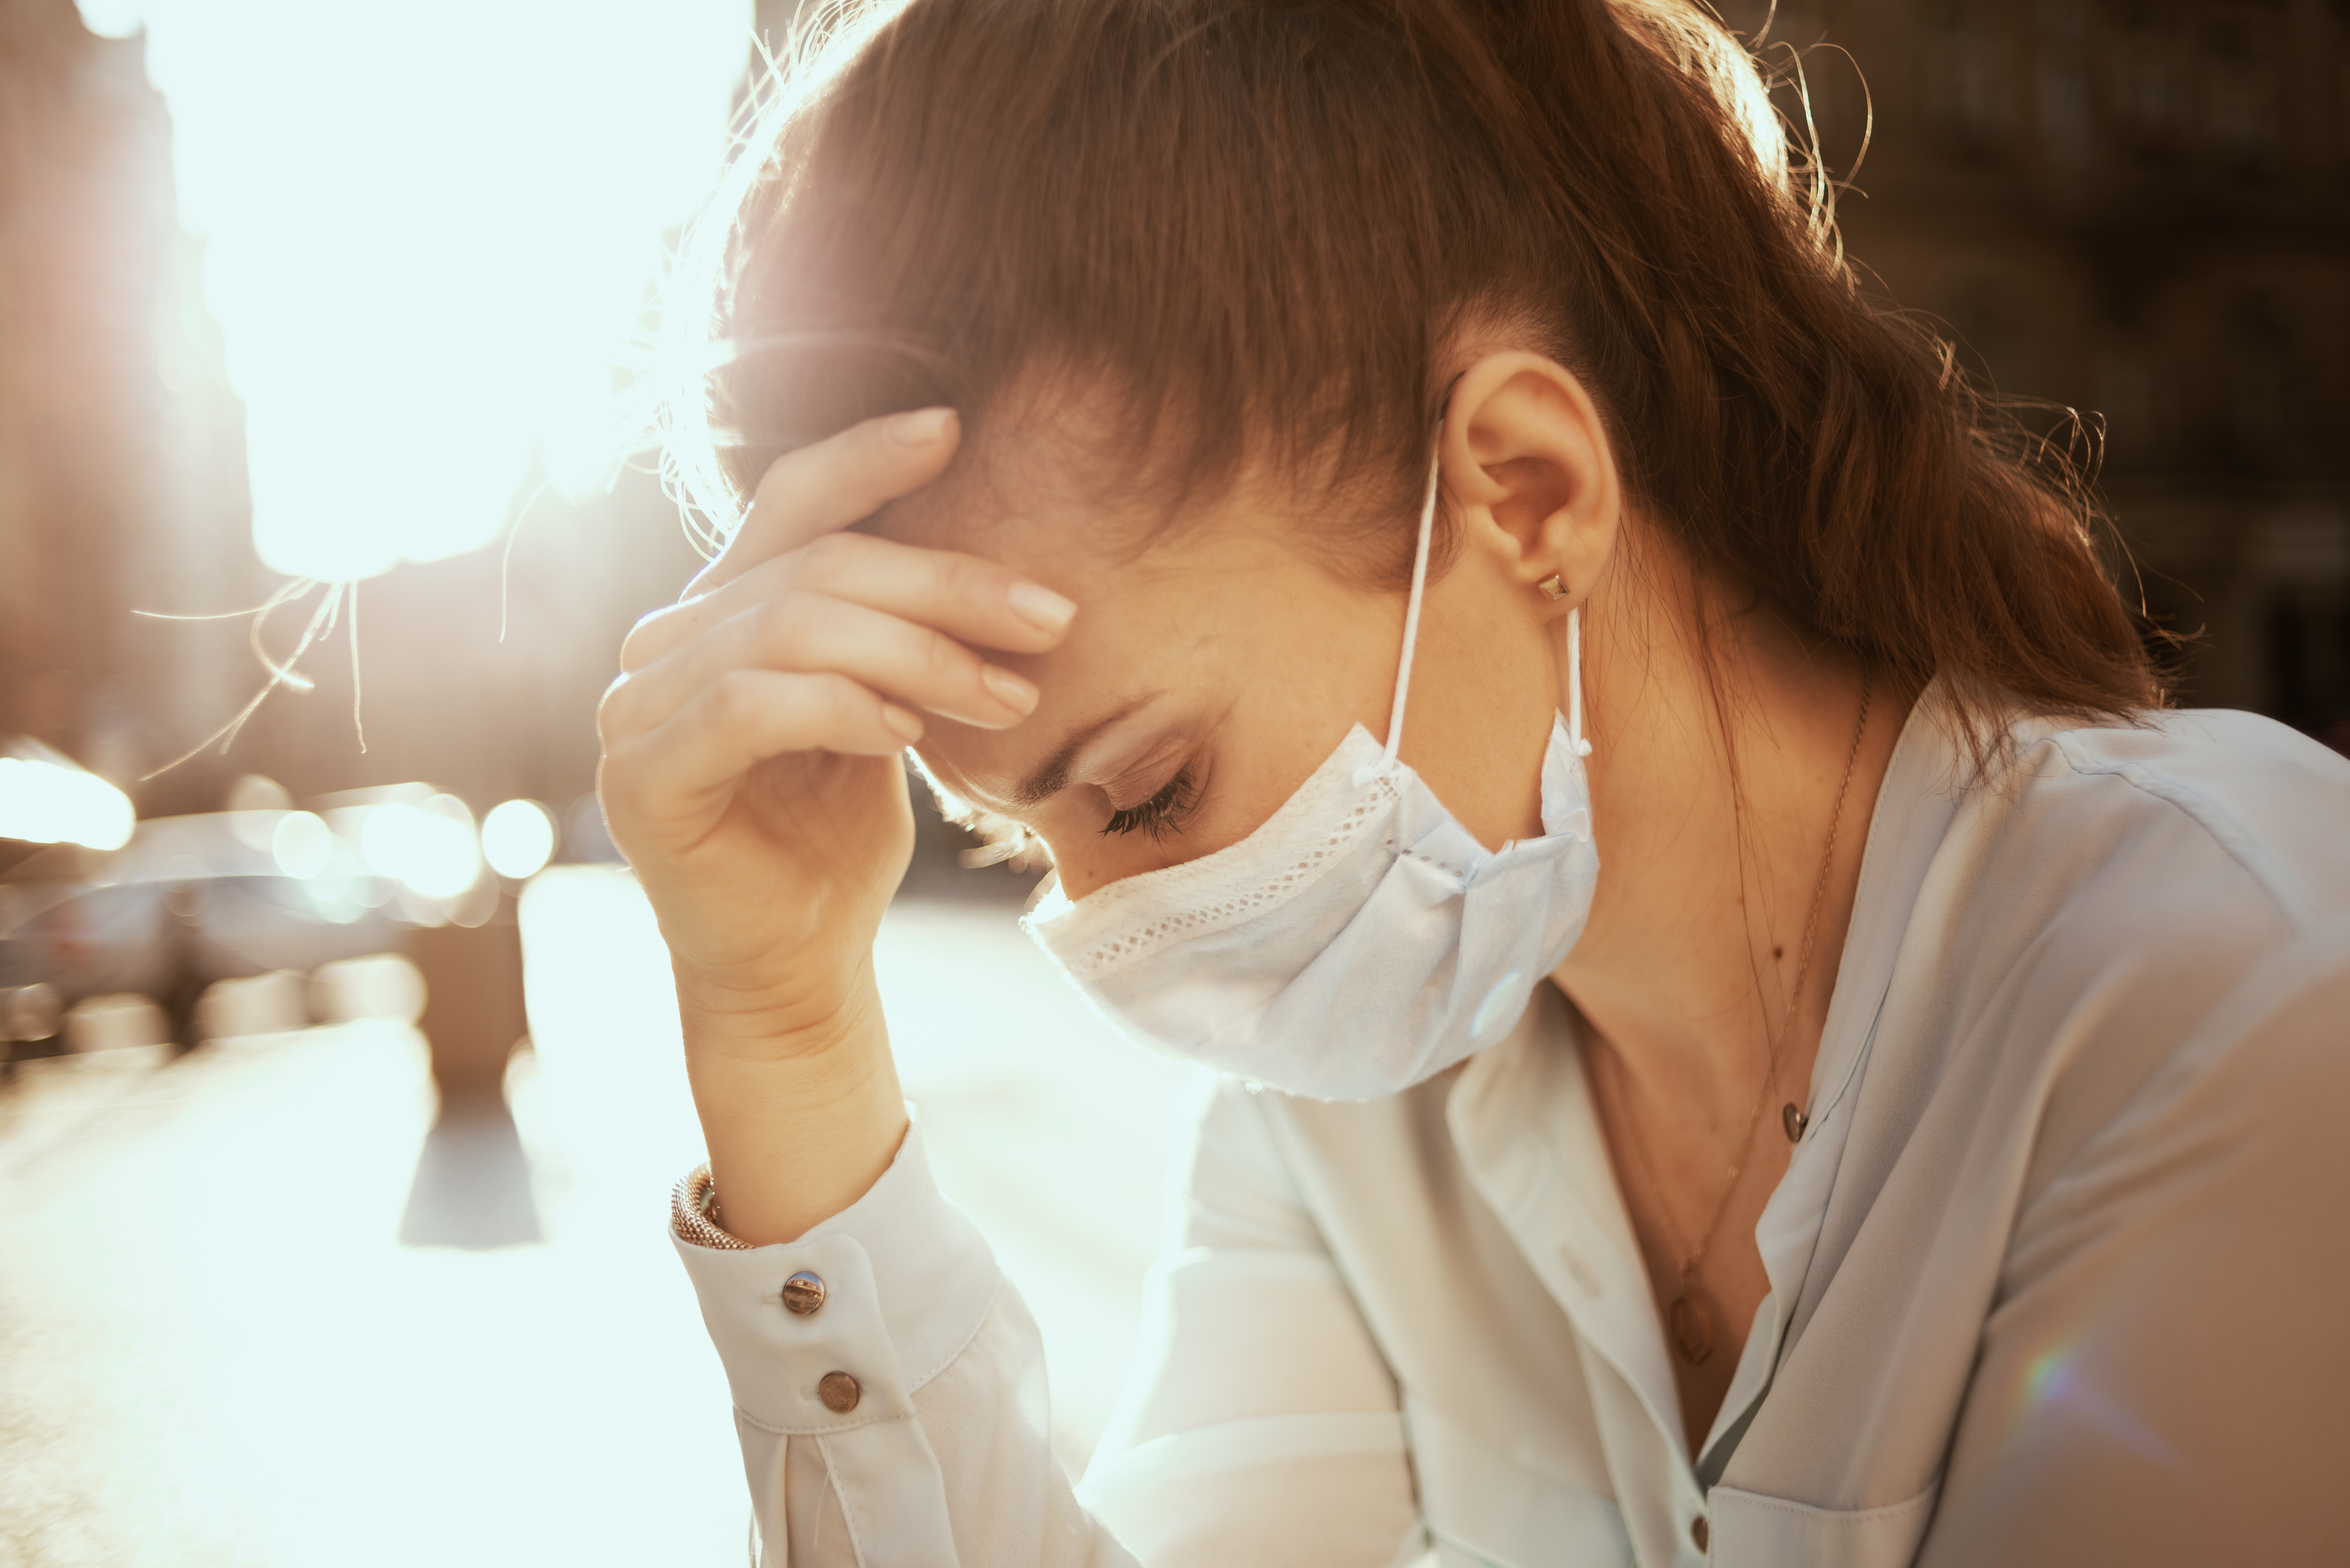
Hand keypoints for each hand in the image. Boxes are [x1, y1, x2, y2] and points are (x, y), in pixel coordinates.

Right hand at [594, 409, 1075, 1238]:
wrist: (795, 965)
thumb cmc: (838, 839)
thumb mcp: (882, 713)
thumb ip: (890, 635)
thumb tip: (982, 558)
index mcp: (719, 609)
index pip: (789, 501)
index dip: (868, 458)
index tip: (958, 430)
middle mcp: (662, 641)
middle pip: (816, 567)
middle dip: (948, 587)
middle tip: (1050, 621)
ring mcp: (636, 706)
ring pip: (791, 626)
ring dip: (918, 655)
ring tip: (1005, 697)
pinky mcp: (642, 776)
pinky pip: (749, 704)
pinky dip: (842, 705)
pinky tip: (908, 732)